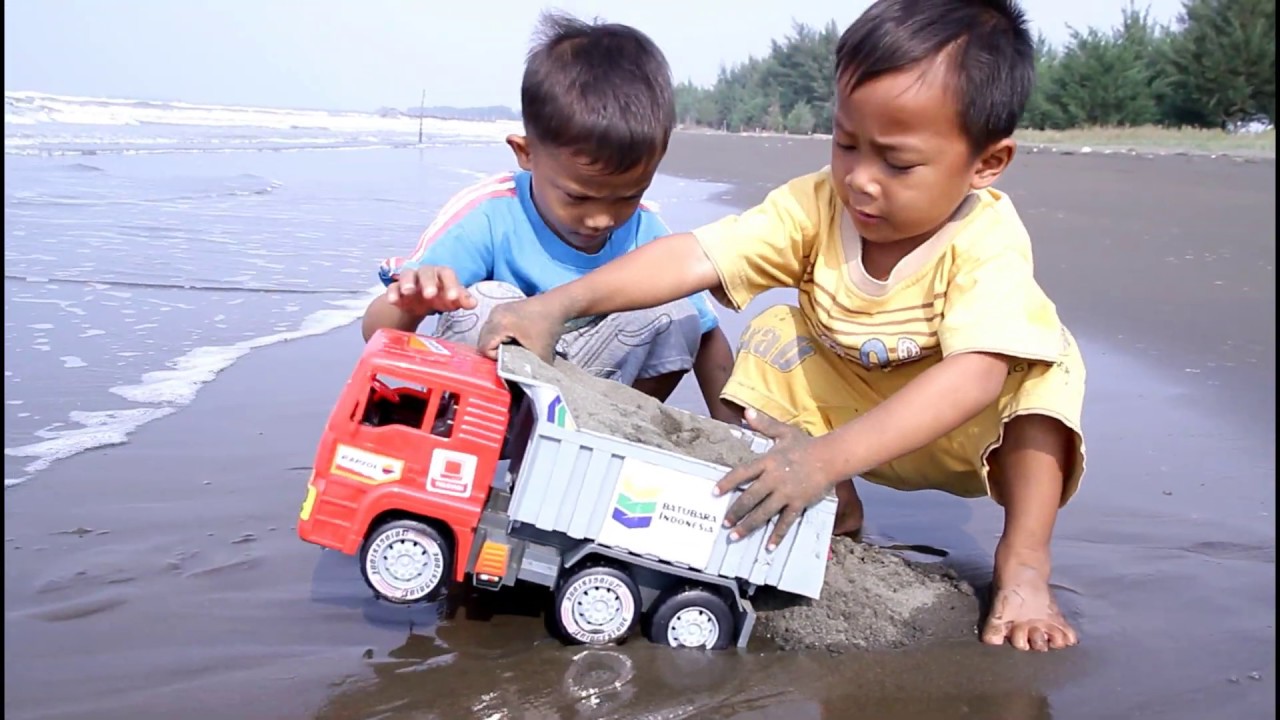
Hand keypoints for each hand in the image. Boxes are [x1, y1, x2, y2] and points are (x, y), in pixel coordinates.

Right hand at [386, 265, 476, 315]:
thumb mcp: (452, 300)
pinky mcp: (396, 288)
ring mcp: (410, 279)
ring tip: (408, 292)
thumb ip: (462, 300)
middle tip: (430, 295)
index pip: (447, 274)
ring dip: (408, 283)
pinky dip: (392, 293)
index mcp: (442, 274)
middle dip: (428, 283)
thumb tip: (473, 303)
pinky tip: (393, 301)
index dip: (451, 285)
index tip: (453, 298)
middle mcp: (426, 273)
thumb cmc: (441, 297)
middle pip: (427, 273)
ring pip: (408, 275)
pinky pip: (393, 287)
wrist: (420, 302)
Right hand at [477, 295, 568, 361]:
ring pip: (486, 335)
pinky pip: (492, 327)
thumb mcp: (539, 353)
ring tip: (512, 348)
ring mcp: (496, 311)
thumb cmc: (549, 328)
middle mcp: (494, 315)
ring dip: (496, 344)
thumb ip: (527, 369)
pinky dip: (499, 336)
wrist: (557, 305)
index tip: (511, 359)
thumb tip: (519, 385)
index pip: (484, 348)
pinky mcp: (501, 309)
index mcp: (500, 324)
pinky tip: (513, 339)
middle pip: (482, 341)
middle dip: (494, 353)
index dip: (495, 358)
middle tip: (510, 357)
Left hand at [713, 409, 835, 550]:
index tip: (715, 493)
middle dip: (735, 511)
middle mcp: (774, 479)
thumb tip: (746, 412)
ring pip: (763, 513)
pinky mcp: (798, 504)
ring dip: (748, 525)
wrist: (830, 457)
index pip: (742, 473)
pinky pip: (785, 522)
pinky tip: (768, 547)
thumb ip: (764, 424)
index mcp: (767, 462)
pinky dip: (777, 535)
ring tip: (735, 535)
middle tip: (724, 523)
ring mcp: (786, 493)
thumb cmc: (805, 444)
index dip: (727, 483)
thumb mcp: (783, 432)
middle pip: (749, 498)